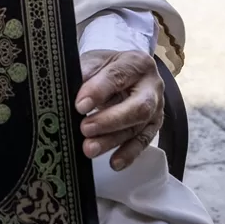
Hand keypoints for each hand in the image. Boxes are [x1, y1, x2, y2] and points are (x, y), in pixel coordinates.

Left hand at [74, 50, 162, 170]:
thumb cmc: (107, 67)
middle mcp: (151, 87)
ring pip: (136, 128)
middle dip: (110, 120)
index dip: (98, 91)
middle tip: (85, 129)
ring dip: (112, 140)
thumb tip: (69, 90)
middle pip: (137, 106)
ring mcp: (156, 108)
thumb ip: (85, 73)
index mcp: (136, 63)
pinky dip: (128, 154)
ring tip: (89, 149)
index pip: (118, 76)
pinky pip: (142, 142)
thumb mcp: (95, 61)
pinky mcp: (153, 126)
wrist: (125, 72)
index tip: (79, 105)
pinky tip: (114, 162)